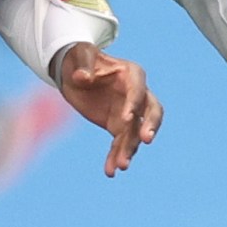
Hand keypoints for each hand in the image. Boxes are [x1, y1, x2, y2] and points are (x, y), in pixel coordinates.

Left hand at [56, 42, 160, 174]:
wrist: (74, 72)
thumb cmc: (80, 59)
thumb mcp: (79, 55)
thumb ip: (83, 65)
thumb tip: (82, 78)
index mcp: (131, 74)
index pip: (138, 90)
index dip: (134, 103)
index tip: (127, 118)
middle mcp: (136, 94)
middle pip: (152, 112)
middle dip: (150, 126)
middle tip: (145, 140)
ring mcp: (130, 112)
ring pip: (135, 133)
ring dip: (129, 149)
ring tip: (121, 166)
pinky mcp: (118, 126)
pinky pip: (120, 143)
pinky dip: (115, 156)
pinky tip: (110, 171)